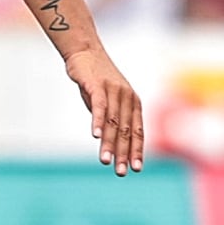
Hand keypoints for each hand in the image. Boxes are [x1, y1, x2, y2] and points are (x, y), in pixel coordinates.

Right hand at [65, 48, 144, 174]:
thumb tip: (111, 141)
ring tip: (105, 161)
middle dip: (123, 153)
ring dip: (109, 143)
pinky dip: (98, 122)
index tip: (136, 169)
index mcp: (134, 103)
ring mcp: (114, 91)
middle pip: (126, 130)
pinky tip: (96, 137)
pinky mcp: (98, 85)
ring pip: (113, 122)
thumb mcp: (109, 101)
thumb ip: (113, 119)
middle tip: (121, 172)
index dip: (137, 150)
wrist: (86, 52)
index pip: (138, 131)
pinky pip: (100, 107)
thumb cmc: (97, 80)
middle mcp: (127, 97)